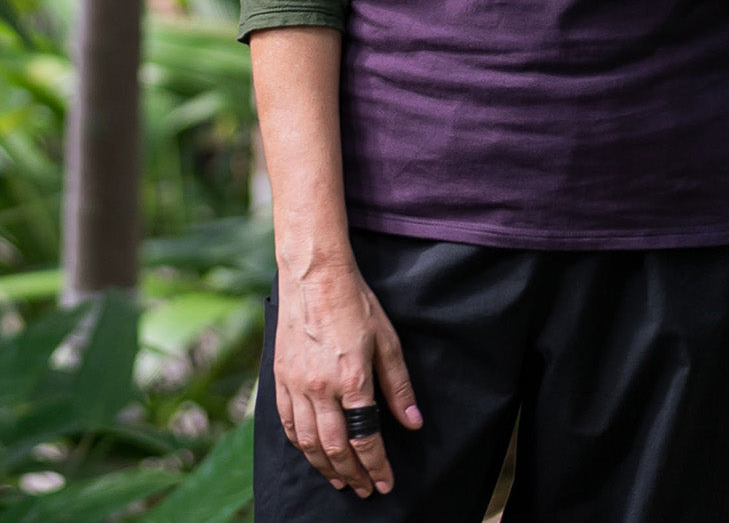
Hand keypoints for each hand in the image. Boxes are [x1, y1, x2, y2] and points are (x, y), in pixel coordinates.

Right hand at [274, 261, 422, 496]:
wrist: (314, 274)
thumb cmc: (354, 301)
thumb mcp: (387, 340)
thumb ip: (399, 385)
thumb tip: (413, 422)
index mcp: (352, 379)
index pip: (366, 439)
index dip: (376, 466)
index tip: (385, 483)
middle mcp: (320, 388)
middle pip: (335, 448)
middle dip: (353, 475)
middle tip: (364, 490)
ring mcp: (296, 384)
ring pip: (308, 443)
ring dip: (325, 467)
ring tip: (340, 480)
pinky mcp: (280, 378)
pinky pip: (286, 424)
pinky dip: (300, 446)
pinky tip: (310, 452)